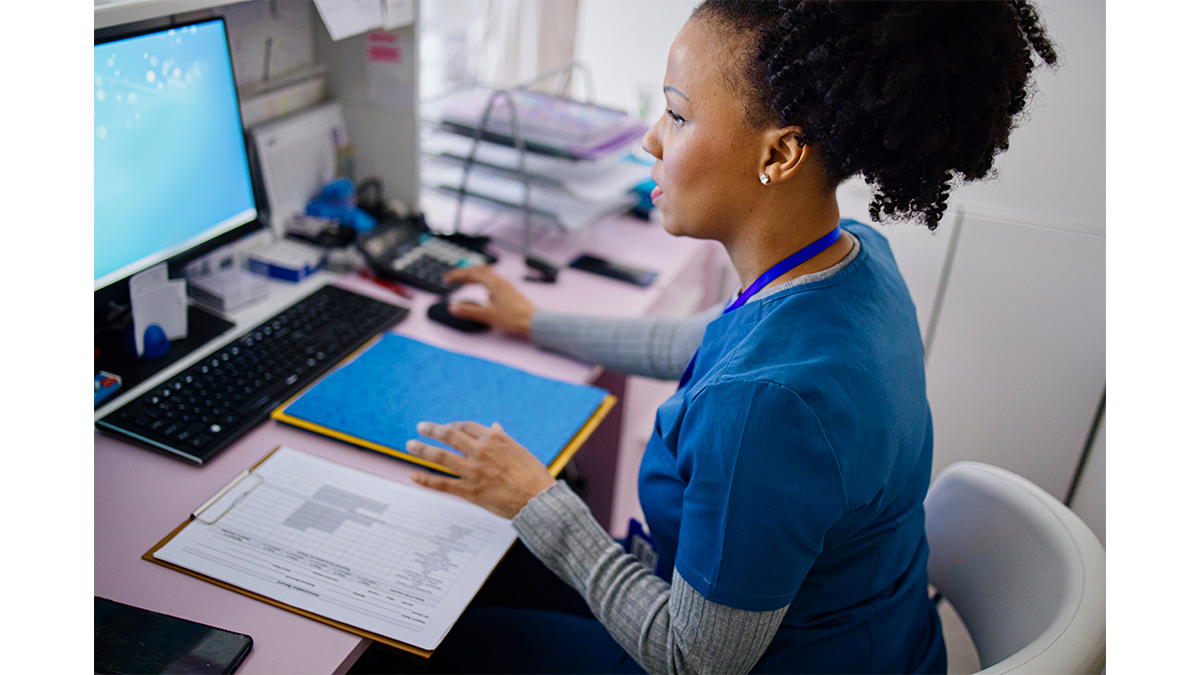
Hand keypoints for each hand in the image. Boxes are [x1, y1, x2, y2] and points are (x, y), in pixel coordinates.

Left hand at [406, 420, 555, 518]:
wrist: (538, 499)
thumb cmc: (533, 475)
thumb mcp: (519, 450)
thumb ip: (503, 439)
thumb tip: (494, 427)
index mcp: (494, 438)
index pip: (466, 426)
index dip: (453, 425)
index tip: (446, 427)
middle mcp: (481, 451)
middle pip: (449, 436)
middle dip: (432, 430)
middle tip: (420, 427)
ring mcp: (473, 471)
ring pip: (441, 457)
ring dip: (422, 449)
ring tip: (410, 445)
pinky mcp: (470, 491)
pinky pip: (443, 484)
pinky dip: (426, 480)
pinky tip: (413, 476)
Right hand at [443, 265, 535, 337]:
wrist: (534, 322)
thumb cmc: (515, 318)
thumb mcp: (488, 315)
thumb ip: (469, 311)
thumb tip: (453, 307)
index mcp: (494, 283)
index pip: (472, 273)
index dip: (457, 275)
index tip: (447, 279)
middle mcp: (501, 282)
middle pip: (479, 270)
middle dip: (465, 272)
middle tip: (454, 278)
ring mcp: (506, 286)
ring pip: (487, 275)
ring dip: (474, 276)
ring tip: (465, 282)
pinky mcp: (510, 292)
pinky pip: (493, 282)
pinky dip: (483, 282)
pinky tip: (483, 292)